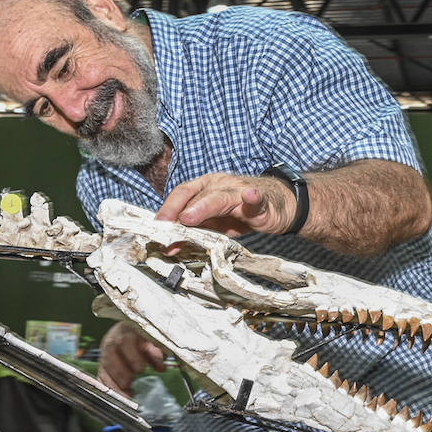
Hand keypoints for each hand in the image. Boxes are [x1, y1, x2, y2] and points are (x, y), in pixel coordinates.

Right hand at [97, 321, 166, 395]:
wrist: (129, 333)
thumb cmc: (142, 338)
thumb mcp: (151, 342)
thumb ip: (155, 354)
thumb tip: (161, 368)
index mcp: (125, 331)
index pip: (125, 342)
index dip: (131, 357)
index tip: (140, 370)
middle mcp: (111, 340)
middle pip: (110, 355)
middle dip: (119, 372)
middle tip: (128, 384)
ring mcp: (104, 352)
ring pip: (103, 366)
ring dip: (113, 382)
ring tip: (124, 393)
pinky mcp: (101, 363)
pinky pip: (100, 375)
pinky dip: (108, 386)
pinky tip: (117, 394)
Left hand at [155, 172, 294, 236]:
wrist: (277, 206)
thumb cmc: (242, 213)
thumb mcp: (214, 225)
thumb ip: (193, 232)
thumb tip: (169, 246)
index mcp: (205, 188)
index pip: (181, 194)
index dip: (166, 209)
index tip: (154, 226)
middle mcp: (219, 185)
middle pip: (194, 193)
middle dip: (176, 210)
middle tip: (163, 226)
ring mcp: (239, 190)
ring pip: (219, 196)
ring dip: (203, 206)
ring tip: (189, 217)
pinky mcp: (260, 201)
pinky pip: (255, 198)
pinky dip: (251, 197)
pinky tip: (249, 197)